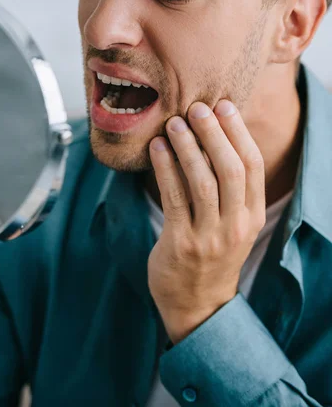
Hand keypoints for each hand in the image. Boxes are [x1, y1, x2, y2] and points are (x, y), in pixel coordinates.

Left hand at [148, 100, 265, 344]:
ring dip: (188, 147)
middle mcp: (236, 226)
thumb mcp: (234, 224)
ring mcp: (210, 237)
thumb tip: (215, 135)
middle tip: (197, 108)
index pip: (252, 166)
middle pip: (230, 170)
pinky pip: (173, 198)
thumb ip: (230, 189)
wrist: (197, 303)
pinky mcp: (181, 243)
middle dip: (214, 134)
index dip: (239, 133)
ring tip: (174, 123)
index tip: (224, 106)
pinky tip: (157, 148)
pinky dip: (165, 168)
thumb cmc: (213, 253)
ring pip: (203, 182)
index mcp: (252, 216)